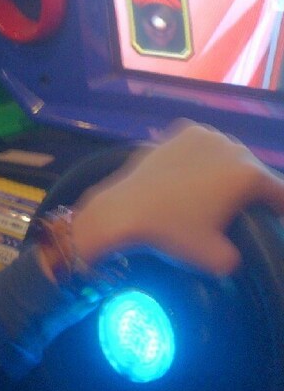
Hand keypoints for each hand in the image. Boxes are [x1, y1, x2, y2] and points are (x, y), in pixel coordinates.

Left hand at [38, 120, 283, 279]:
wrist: (123, 209)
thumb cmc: (172, 232)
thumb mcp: (217, 259)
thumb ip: (241, 256)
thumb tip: (238, 252)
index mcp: (249, 174)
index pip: (280, 193)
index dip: (279, 211)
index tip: (271, 222)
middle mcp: (231, 146)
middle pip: (253, 170)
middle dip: (252, 190)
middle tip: (240, 211)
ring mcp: (203, 134)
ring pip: (227, 154)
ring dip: (226, 170)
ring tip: (214, 193)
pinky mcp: (178, 130)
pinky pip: (201, 146)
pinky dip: (201, 158)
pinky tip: (191, 175)